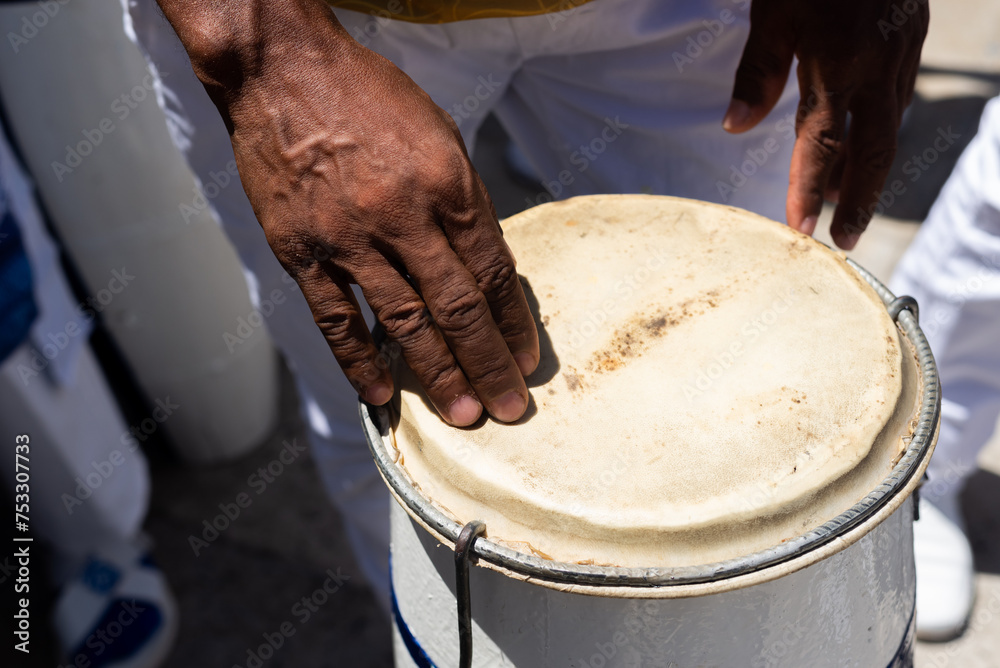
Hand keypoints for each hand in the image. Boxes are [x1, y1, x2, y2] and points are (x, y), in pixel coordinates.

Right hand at [158, 0, 538, 425]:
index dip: (513, 322)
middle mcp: (402, 215)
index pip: (492, 270)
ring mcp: (347, 236)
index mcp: (445, 182)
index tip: (527, 360)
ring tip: (462, 414)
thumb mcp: (439, 133)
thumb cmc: (369, 96)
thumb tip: (484, 266)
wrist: (280, 69)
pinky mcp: (301, 250)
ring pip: (402, 323)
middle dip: (488, 364)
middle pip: (457, 307)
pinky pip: (335, 318)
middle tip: (510, 408)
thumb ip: (462, 201)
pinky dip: (359, 362)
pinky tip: (382, 396)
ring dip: (436, 375)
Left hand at [723, 0, 927, 248]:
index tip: (800, 232)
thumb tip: (735, 129)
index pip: (823, 145)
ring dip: (868, 168)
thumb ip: (757, 74)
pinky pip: (898, 98)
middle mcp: (879, 68)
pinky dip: (880, 130)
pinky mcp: (912, 37)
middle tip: (846, 241)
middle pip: (873, 152)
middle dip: (859, 201)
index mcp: (841, 66)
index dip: (809, 191)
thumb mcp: (774, 13)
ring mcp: (903, 53)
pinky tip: (866, 141)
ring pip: (889, 126)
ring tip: (846, 202)